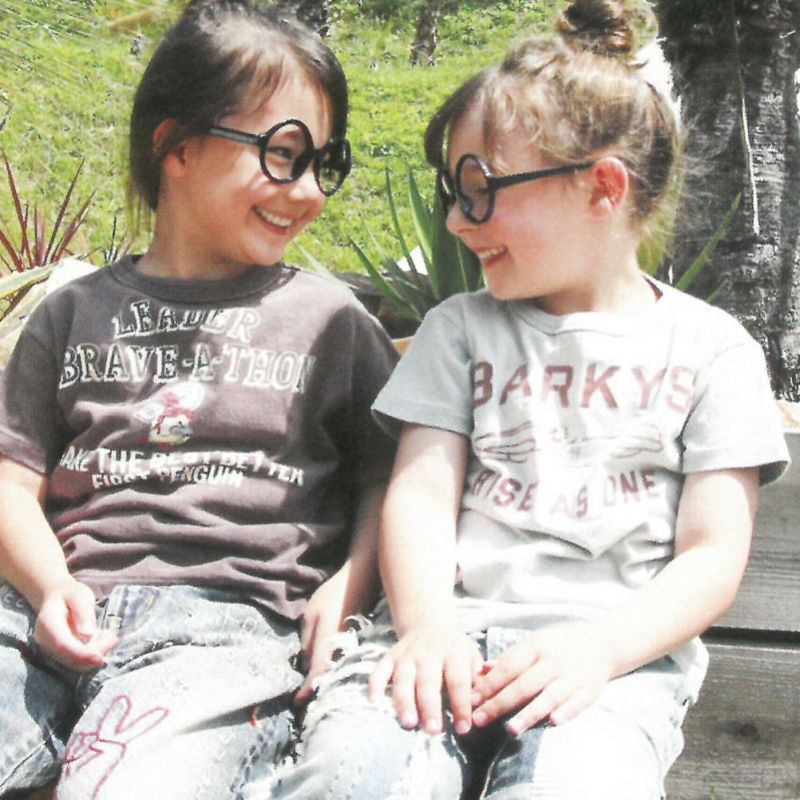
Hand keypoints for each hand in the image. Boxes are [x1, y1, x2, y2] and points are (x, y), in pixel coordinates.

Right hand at [33, 578, 115, 670]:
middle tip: (113, 638)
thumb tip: (88, 634)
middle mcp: (46, 642)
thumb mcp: (80, 596)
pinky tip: (101, 638)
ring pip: (77, 664)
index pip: (62, 644)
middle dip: (95, 653)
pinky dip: (94, 653)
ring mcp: (52, 651)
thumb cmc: (70, 595)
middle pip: (70, 658)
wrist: (58, 599)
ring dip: (97, 653)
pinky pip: (79, 662)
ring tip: (107, 635)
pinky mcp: (61, 656)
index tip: (100, 657)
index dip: (81, 654)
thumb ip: (83, 613)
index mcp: (47, 624)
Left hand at [295, 571, 350, 704]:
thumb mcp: (311, 615)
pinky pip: (342, 659)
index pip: (317, 671)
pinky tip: (327, 667)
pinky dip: (333, 666)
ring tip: (313, 686)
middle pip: (329, 674)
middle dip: (316, 687)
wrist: (359, 580)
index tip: (298, 702)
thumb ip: (307, 641)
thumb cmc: (332, 594)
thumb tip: (305, 664)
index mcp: (328, 640)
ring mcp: (351, 644)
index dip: (307, 688)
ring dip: (325, 677)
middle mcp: (342, 647)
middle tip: (303, 699)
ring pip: (336, 668)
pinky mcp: (355, 640)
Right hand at [368, 624, 482, 735]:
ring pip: (403, 678)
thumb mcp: (471, 656)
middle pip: (428, 681)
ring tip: (408, 723)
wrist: (428, 620)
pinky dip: (375, 685)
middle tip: (433, 730)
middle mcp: (428, 654)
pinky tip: (374, 702)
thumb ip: (477, 679)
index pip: (458, 681)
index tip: (464, 728)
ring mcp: (407, 655)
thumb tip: (483, 704)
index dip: (461, 704)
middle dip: (430, 707)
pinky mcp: (390, 656)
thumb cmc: (454, 648)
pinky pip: (380, 670)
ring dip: (404, 701)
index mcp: (453, 654)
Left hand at [471, 624, 614, 734]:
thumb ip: (509, 659)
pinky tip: (553, 722)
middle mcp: (553, 661)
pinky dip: (566, 712)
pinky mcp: (589, 691)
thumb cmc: (558, 647)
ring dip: (530, 713)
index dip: (489, 684)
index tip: (471, 700)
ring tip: (511, 729)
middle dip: (500, 704)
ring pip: (548, 696)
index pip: (509, 667)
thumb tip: (480, 671)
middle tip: (480, 720)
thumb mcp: (533, 644)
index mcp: (536, 647)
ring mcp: (572, 676)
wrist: (600, 644)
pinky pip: (577, 703)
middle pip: (524, 684)